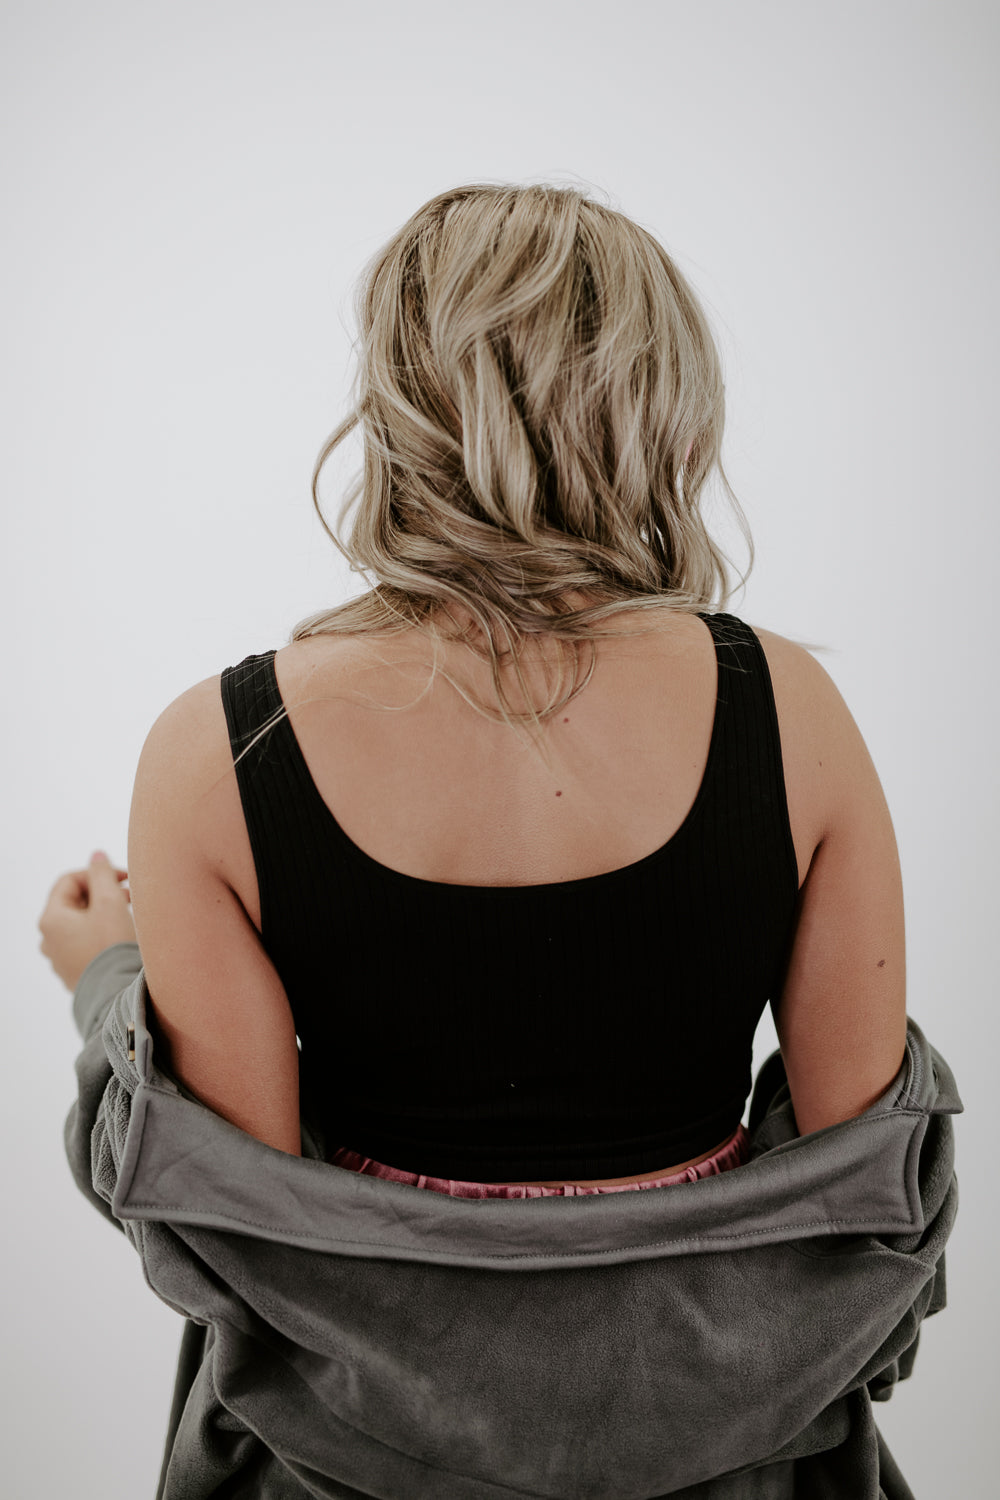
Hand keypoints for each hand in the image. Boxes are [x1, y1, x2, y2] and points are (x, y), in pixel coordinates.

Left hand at [38, 851, 136, 991]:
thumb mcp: (110, 902)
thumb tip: (96, 855)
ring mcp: (60, 958)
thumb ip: (103, 874)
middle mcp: (49, 939)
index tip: (123, 879)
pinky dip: (102, 933)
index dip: (97, 873)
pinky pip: (86, 943)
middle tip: (130, 896)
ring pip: (81, 923)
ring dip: (104, 913)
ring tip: (129, 916)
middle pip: (75, 902)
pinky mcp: (75, 972)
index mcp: (51, 919)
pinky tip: (122, 938)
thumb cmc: (112, 948)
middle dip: (103, 893)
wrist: (117, 996)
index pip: (70, 880)